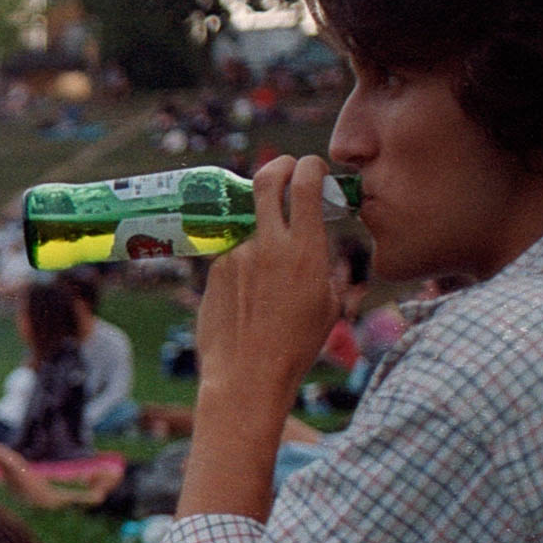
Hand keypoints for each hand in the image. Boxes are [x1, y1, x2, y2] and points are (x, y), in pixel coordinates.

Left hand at [194, 155, 343, 413]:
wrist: (247, 376)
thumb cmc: (295, 347)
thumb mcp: (327, 305)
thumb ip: (321, 267)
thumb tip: (315, 247)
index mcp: (305, 251)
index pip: (304, 184)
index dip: (309, 166)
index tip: (312, 166)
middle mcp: (268, 245)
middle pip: (265, 180)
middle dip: (276, 166)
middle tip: (283, 169)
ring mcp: (237, 254)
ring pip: (250, 225)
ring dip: (261, 235)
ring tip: (266, 280)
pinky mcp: (215, 269)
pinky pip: (234, 254)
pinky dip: (244, 264)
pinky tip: (247, 298)